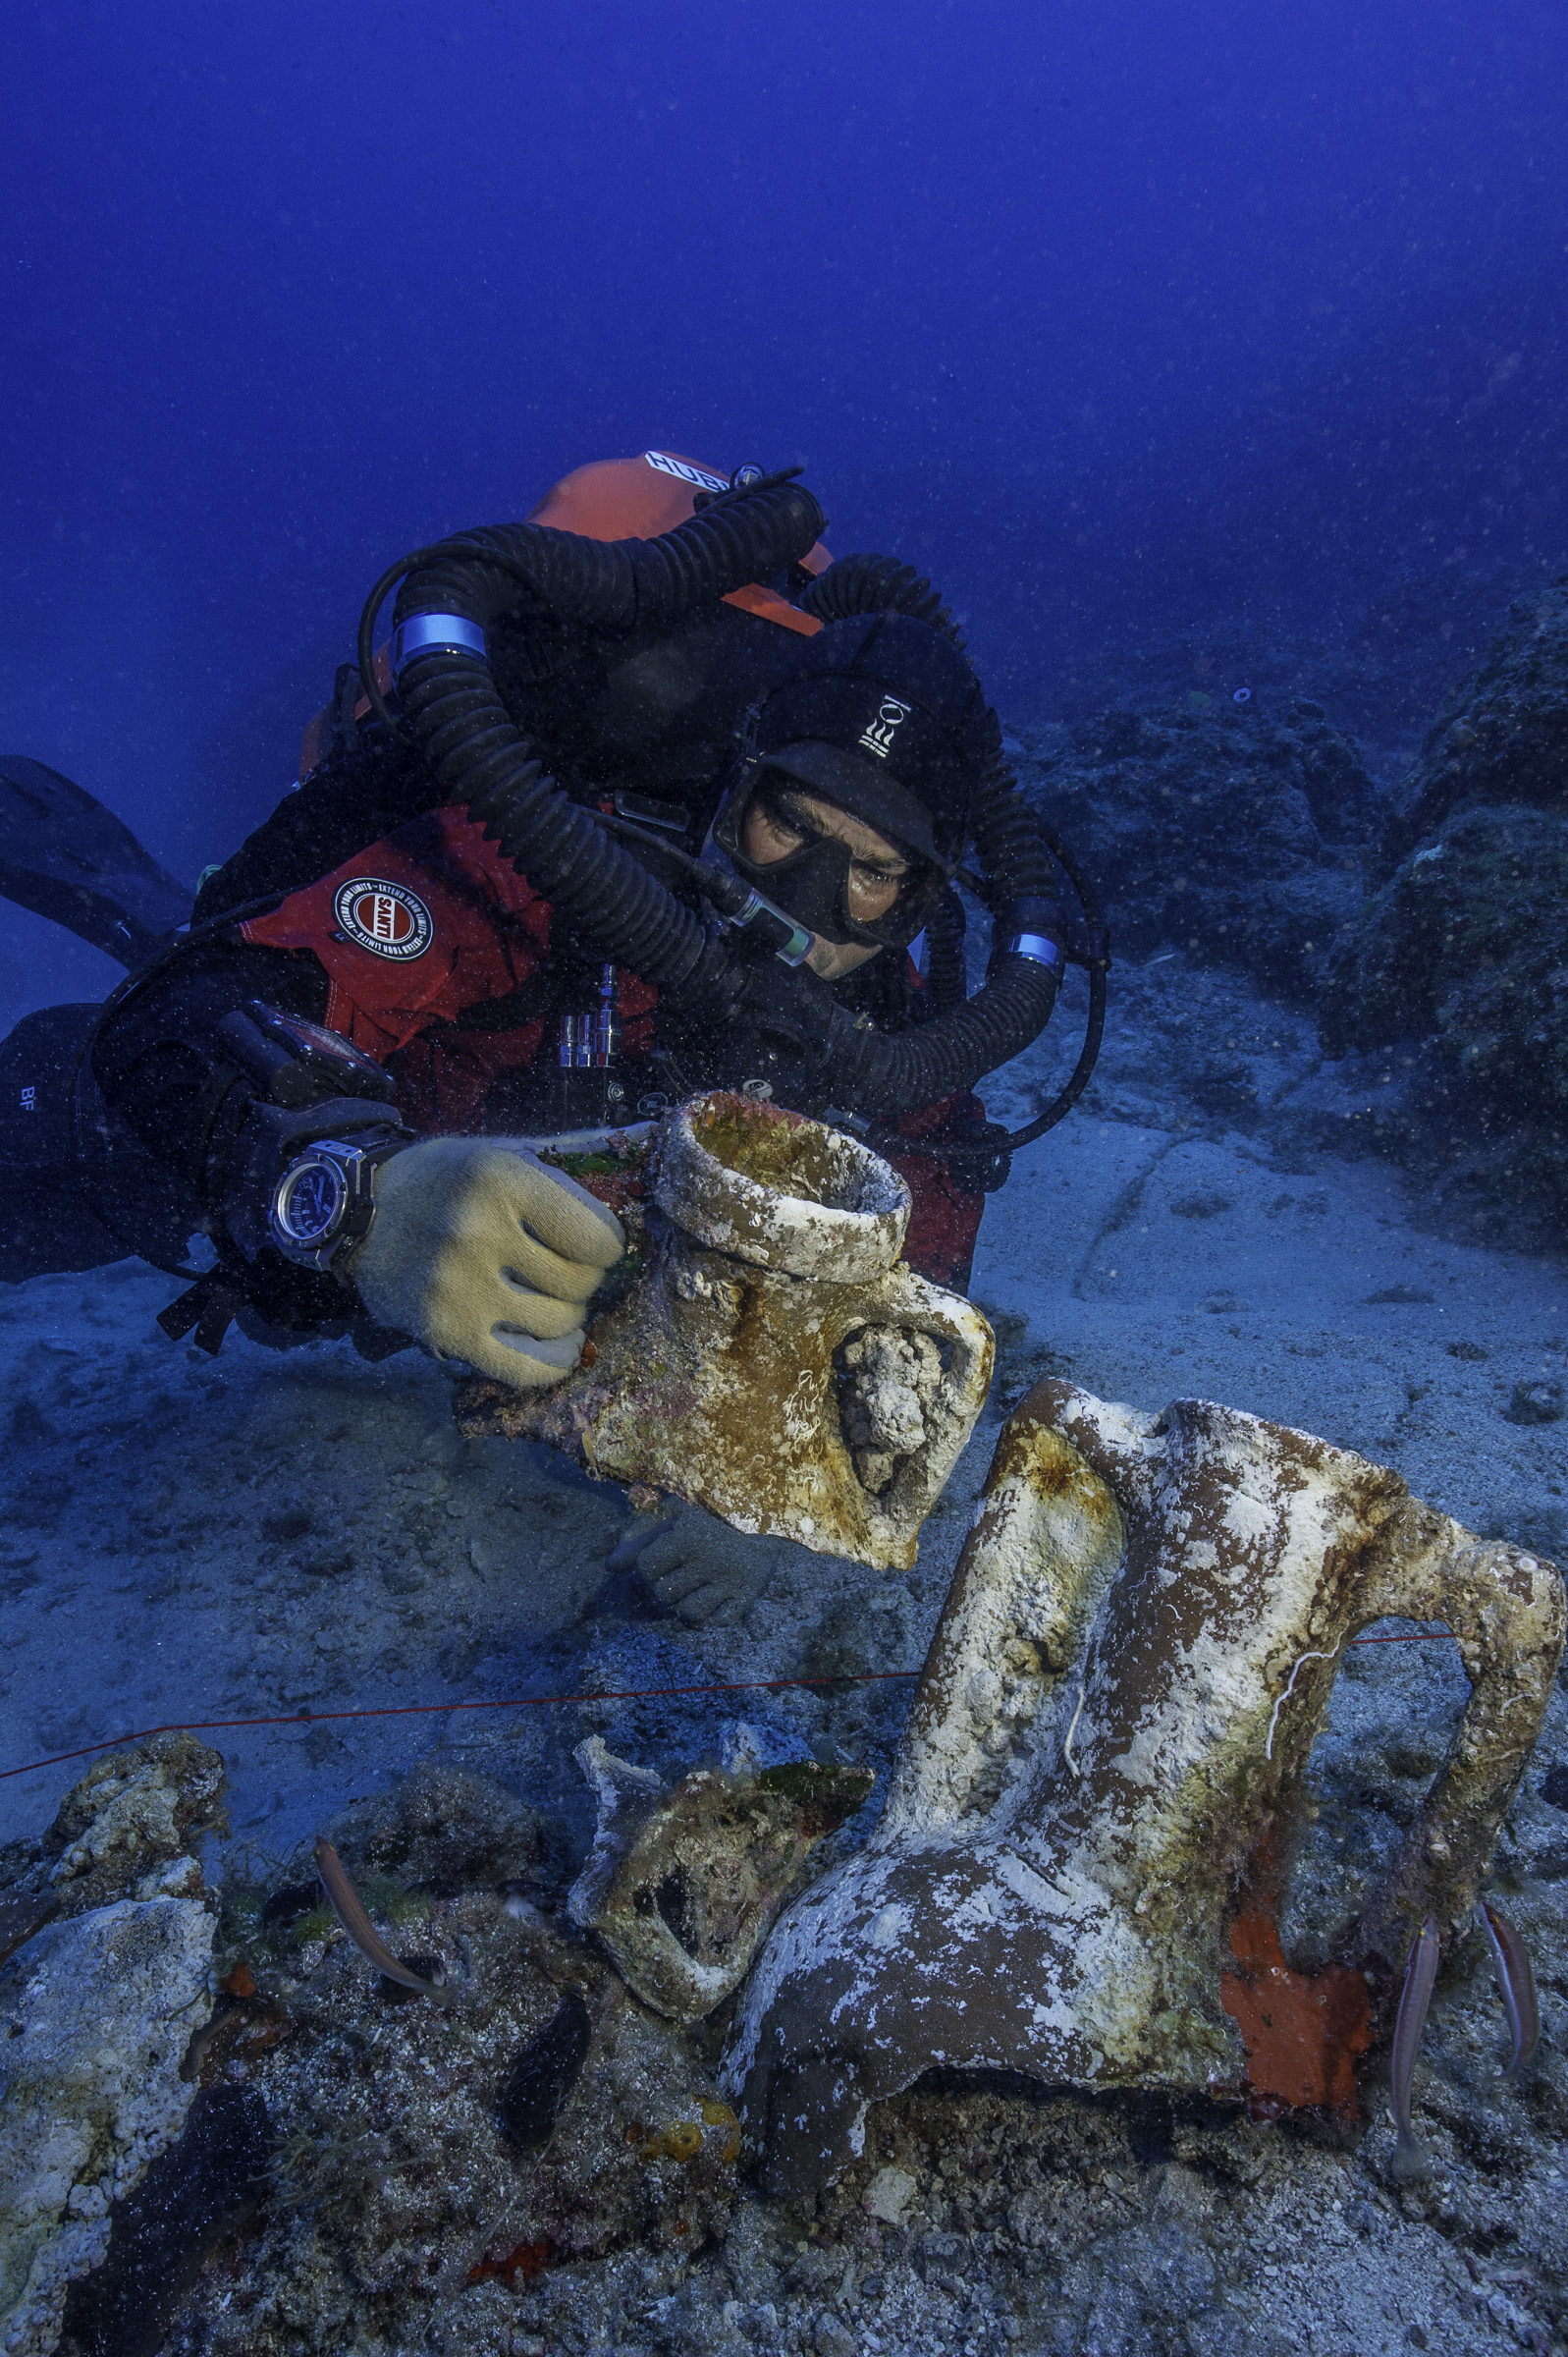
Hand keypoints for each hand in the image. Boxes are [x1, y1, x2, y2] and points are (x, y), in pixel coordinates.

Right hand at [345, 1136, 624, 1388]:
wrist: (355, 1214)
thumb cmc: (441, 1182)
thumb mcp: (497, 1155)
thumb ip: (554, 1187)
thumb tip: (616, 1237)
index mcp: (502, 1180)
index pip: (597, 1236)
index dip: (607, 1246)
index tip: (595, 1247)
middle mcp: (480, 1232)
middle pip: (580, 1283)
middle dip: (585, 1282)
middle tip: (566, 1275)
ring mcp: (461, 1287)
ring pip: (558, 1324)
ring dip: (567, 1318)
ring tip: (553, 1304)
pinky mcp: (445, 1331)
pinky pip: (523, 1367)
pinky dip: (554, 1364)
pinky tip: (562, 1350)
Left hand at [607, 1504, 780, 1625]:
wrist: (763, 1539)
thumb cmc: (708, 1532)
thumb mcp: (674, 1526)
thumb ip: (638, 1543)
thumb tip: (610, 1567)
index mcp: (690, 1535)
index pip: (646, 1567)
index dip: (651, 1566)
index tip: (667, 1558)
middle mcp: (710, 1558)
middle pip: (664, 1594)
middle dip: (668, 1587)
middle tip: (683, 1574)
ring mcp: (730, 1582)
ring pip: (687, 1613)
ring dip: (686, 1604)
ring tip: (696, 1589)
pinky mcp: (745, 1600)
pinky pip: (712, 1623)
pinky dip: (707, 1617)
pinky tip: (713, 1600)